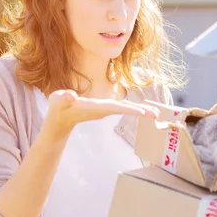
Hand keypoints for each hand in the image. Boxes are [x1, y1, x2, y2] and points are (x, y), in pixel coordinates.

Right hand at [43, 90, 158, 136]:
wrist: (59, 120)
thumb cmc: (58, 108)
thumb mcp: (58, 101)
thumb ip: (63, 98)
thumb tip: (70, 96)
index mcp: (96, 107)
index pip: (115, 108)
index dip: (129, 109)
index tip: (142, 113)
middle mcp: (104, 110)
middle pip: (125, 110)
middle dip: (141, 112)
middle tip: (158, 115)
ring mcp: (105, 110)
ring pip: (126, 109)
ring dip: (141, 111)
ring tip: (156, 113)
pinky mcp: (105, 109)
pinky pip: (123, 108)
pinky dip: (134, 108)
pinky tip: (143, 109)